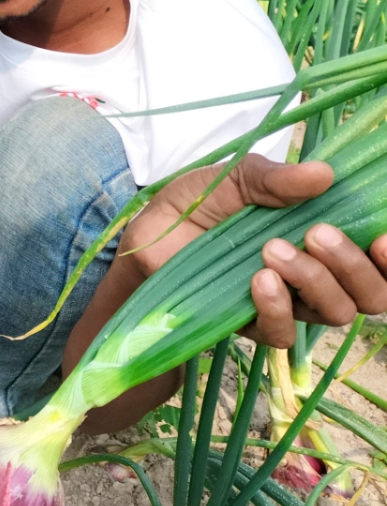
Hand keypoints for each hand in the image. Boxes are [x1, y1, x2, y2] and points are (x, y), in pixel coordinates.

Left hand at [119, 155, 386, 347]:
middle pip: (372, 291)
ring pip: (337, 311)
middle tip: (318, 233)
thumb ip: (273, 179)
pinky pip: (286, 332)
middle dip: (354, 264)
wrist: (142, 243)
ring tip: (273, 249)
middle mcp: (315, 273)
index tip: (383, 236)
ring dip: (315, 280)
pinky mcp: (254, 325)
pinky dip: (279, 306)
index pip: (379, 257)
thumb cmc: (193, 208)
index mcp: (322, 234)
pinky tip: (259, 281)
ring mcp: (288, 302)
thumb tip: (323, 173)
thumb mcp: (231, 179)